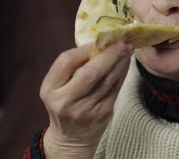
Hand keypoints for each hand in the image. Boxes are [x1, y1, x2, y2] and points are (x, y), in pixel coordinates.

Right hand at [40, 41, 133, 158]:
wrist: (71, 139)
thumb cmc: (64, 104)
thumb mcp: (57, 87)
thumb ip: (71, 67)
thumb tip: (98, 42)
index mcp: (51, 89)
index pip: (67, 62)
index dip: (85, 48)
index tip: (99, 38)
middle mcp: (66, 101)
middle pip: (90, 72)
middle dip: (108, 55)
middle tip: (122, 41)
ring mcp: (86, 109)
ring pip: (107, 80)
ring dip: (120, 62)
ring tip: (127, 48)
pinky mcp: (103, 113)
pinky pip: (116, 89)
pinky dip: (122, 73)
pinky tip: (125, 63)